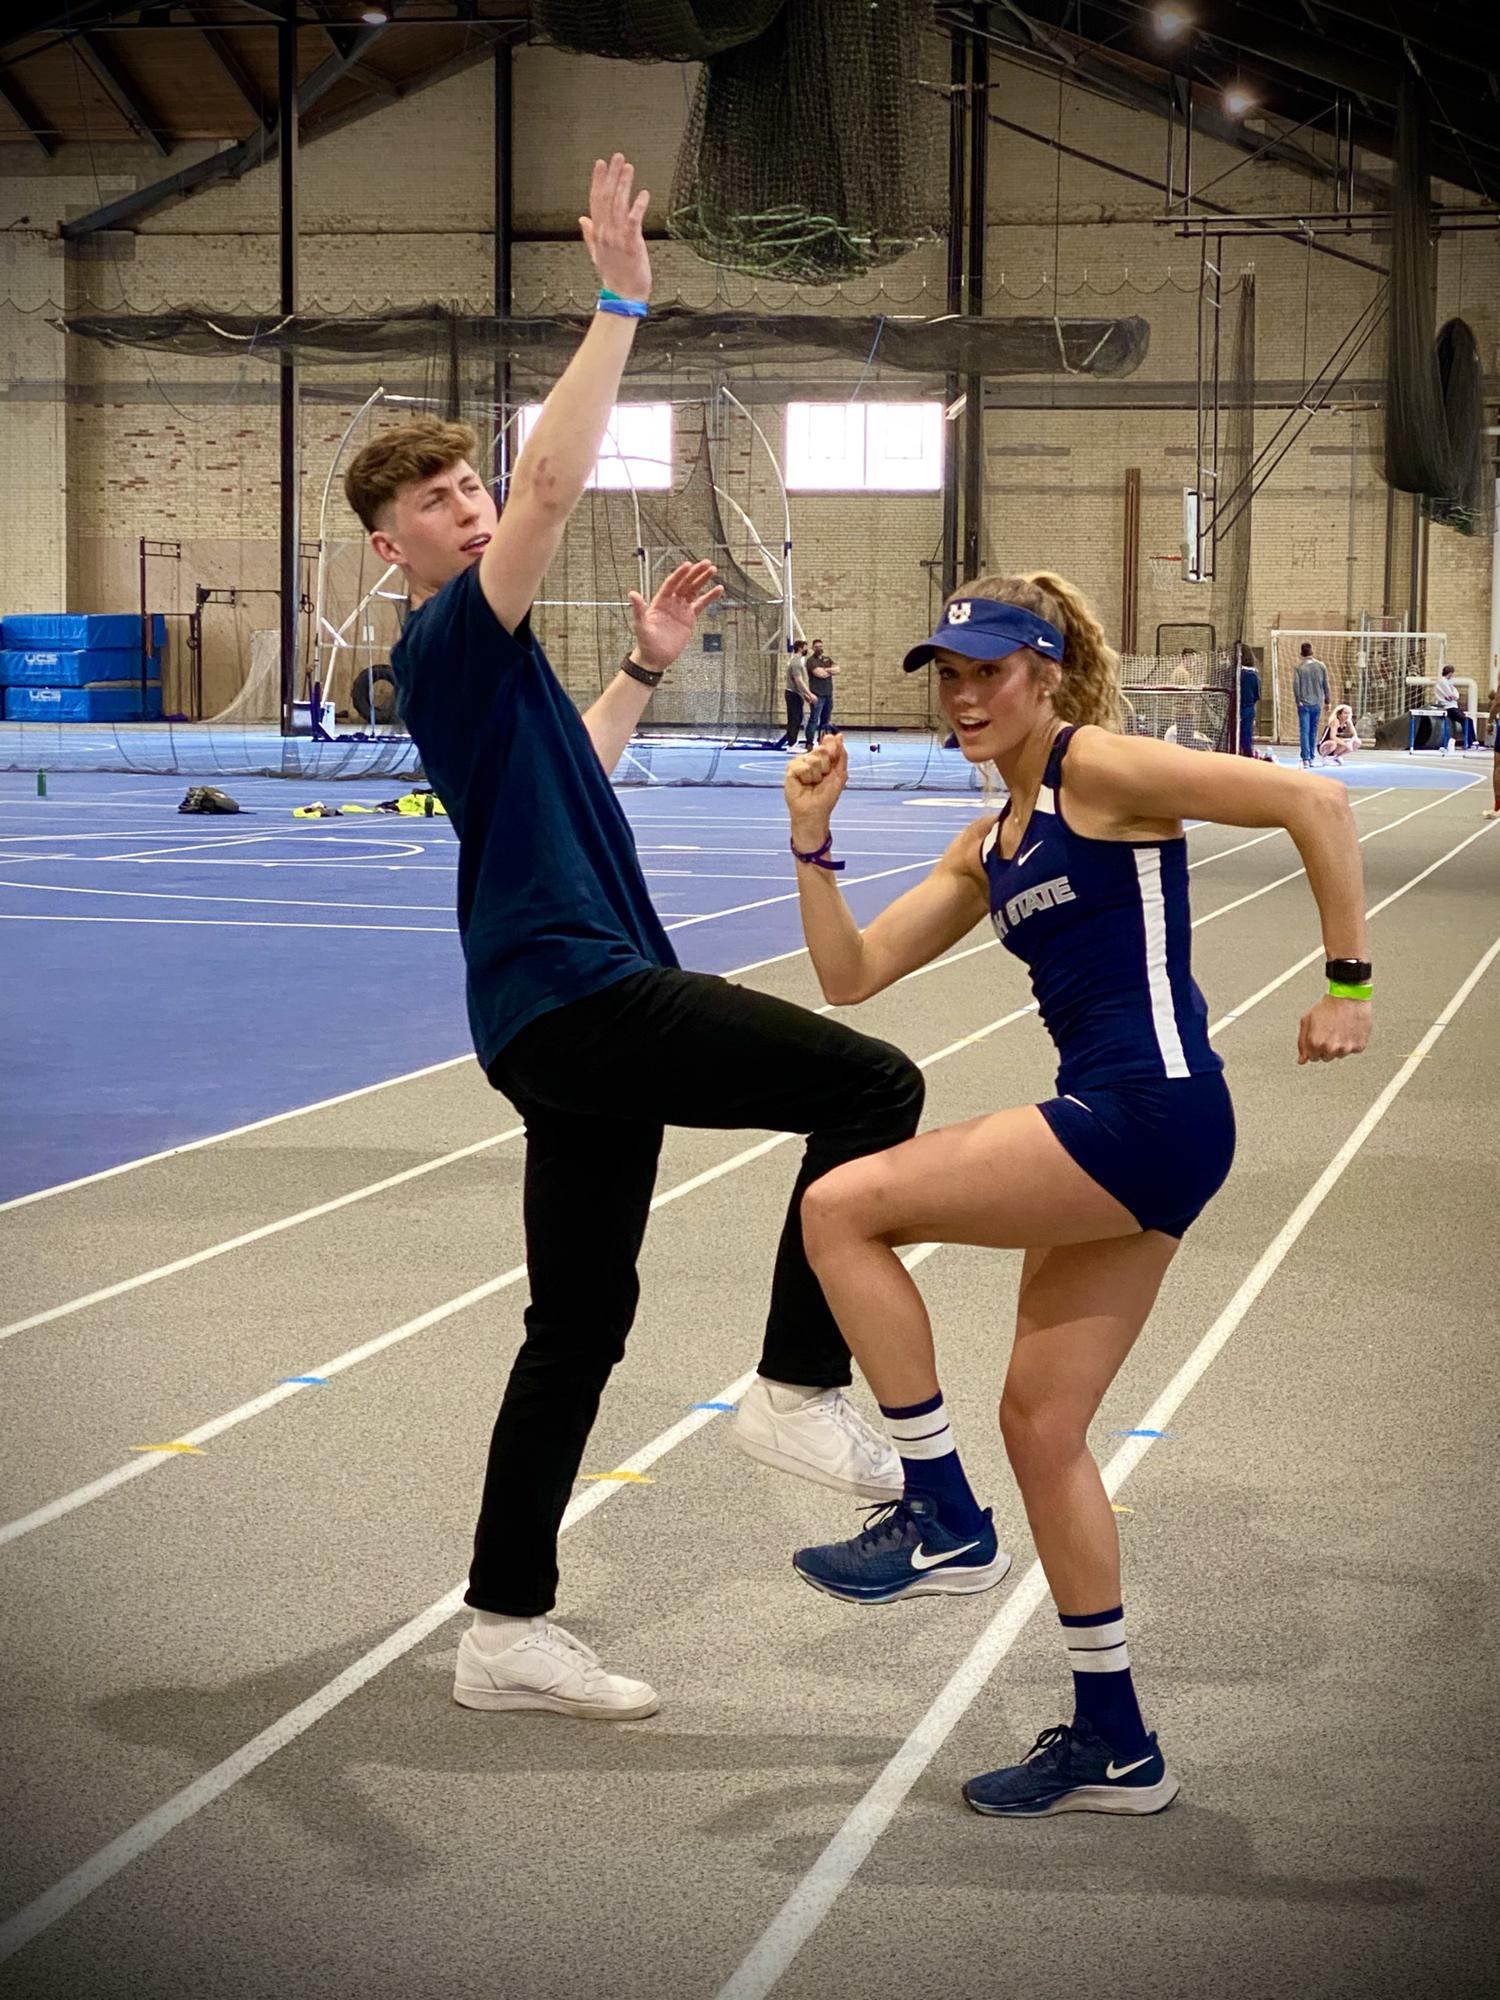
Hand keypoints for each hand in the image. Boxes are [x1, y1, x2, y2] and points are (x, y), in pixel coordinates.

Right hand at [580, 154, 651, 302]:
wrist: (623, 296)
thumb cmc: (614, 276)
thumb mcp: (597, 254)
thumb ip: (590, 234)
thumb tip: (582, 219)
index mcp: (598, 232)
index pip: (595, 200)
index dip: (597, 181)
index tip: (600, 164)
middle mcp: (606, 232)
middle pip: (606, 198)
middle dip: (611, 176)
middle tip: (617, 157)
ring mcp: (617, 237)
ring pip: (618, 205)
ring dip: (623, 185)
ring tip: (628, 167)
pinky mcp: (631, 244)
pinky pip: (634, 221)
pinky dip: (638, 206)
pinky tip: (644, 193)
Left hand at [628, 561, 722, 670]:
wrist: (655, 658)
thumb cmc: (645, 643)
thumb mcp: (641, 625)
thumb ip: (638, 609)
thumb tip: (632, 594)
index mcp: (660, 601)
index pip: (672, 583)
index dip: (680, 574)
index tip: (688, 565)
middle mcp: (671, 602)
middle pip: (685, 583)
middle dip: (695, 573)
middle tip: (706, 563)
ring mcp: (681, 609)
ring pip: (694, 591)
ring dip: (703, 580)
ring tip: (712, 570)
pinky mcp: (689, 618)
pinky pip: (701, 605)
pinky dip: (709, 597)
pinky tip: (718, 590)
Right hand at [785, 732, 847, 837]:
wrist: (815, 810)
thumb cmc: (827, 795)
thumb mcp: (840, 773)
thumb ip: (841, 755)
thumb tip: (839, 736)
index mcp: (823, 758)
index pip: (829, 742)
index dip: (833, 751)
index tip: (832, 765)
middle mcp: (811, 758)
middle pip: (821, 749)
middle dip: (826, 766)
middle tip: (822, 778)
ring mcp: (800, 763)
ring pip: (812, 758)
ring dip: (817, 774)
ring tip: (813, 783)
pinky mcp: (791, 769)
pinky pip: (802, 766)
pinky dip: (807, 777)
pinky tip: (804, 783)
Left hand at [1297, 995, 1370, 1063]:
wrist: (1349, 997)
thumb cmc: (1328, 1006)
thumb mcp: (1307, 1020)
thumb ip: (1302, 1043)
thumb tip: (1302, 1060)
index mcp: (1315, 1043)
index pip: (1313, 1058)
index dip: (1315, 1048)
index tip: (1319, 1038)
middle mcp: (1330, 1048)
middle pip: (1326, 1057)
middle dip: (1326, 1047)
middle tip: (1330, 1032)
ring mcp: (1346, 1049)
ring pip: (1340, 1054)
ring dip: (1339, 1045)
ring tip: (1340, 1029)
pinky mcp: (1359, 1046)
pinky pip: (1353, 1050)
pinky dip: (1352, 1042)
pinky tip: (1349, 1030)